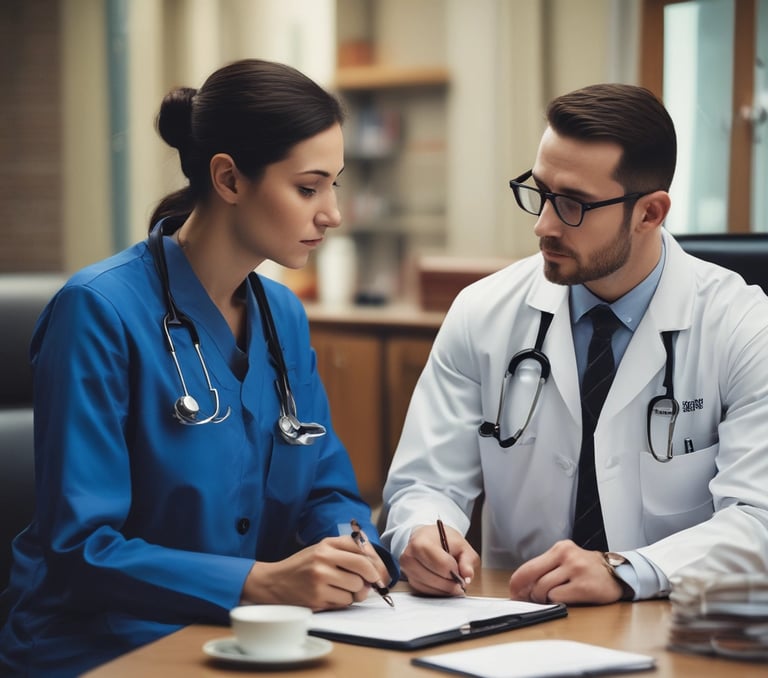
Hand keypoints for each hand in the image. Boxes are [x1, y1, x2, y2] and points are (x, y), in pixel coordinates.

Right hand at [241, 536, 390, 610]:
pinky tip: (332, 597)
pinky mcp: (317, 597)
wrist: (274, 582)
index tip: (380, 573)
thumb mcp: (321, 549)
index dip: (376, 562)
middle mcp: (324, 558)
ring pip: (356, 587)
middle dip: (371, 578)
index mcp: (327, 544)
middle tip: (371, 584)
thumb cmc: (303, 566)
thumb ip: (345, 551)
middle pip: (364, 568)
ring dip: (355, 592)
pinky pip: (345, 602)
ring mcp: (320, 578)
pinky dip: (343, 602)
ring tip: (342, 589)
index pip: (362, 548)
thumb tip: (374, 566)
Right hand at [399, 524, 479, 595]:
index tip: (459, 568)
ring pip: (431, 588)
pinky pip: (427, 592)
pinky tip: (443, 582)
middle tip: (459, 577)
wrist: (427, 538)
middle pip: (436, 579)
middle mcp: (410, 557)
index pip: (442, 564)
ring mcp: (407, 570)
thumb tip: (467, 576)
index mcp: (421, 542)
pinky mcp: (410, 581)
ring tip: (452, 578)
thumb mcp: (461, 544)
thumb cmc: (443, 540)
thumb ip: (467, 560)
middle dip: (451, 581)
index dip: (455, 570)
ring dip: (446, 588)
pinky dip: (439, 590)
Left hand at [508, 539, 623, 604]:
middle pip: (532, 575)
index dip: (517, 582)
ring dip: (542, 598)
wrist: (618, 574)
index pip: (529, 565)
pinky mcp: (584, 586)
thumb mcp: (566, 560)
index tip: (513, 592)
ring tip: (551, 598)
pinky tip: (565, 598)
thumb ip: (547, 568)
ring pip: (543, 588)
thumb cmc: (588, 569)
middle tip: (526, 600)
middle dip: (525, 592)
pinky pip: (558, 597)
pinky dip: (557, 601)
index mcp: (560, 548)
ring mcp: (576, 570)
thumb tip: (523, 587)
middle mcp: (566, 555)